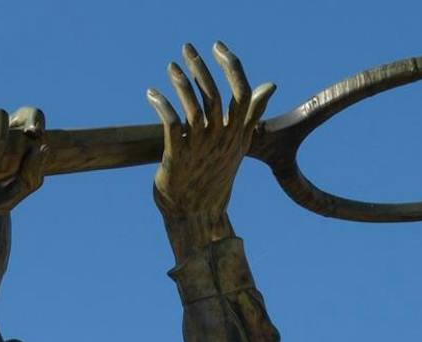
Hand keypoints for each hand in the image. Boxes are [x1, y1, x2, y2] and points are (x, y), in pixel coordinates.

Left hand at [149, 41, 271, 226]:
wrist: (197, 213)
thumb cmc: (215, 175)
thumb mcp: (239, 144)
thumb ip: (252, 113)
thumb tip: (270, 86)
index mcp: (238, 134)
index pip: (243, 93)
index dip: (232, 67)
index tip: (218, 46)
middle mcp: (222, 139)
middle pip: (216, 95)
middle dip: (201, 67)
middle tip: (187, 48)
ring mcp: (201, 149)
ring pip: (194, 107)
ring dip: (181, 83)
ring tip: (170, 67)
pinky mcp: (178, 158)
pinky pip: (171, 124)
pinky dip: (161, 105)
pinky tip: (151, 94)